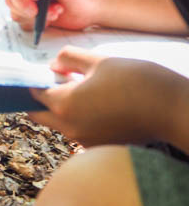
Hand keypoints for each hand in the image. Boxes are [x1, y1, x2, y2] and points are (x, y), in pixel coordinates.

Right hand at [4, 0, 101, 31]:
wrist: (92, 6)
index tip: (35, 9)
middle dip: (29, 10)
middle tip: (52, 12)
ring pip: (14, 11)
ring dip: (36, 18)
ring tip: (57, 11)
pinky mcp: (27, 10)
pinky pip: (21, 21)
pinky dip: (37, 24)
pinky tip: (52, 17)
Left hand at [28, 46, 188, 147]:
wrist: (171, 109)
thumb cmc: (136, 81)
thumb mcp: (99, 61)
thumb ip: (68, 59)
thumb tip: (53, 65)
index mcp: (64, 104)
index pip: (35, 92)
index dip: (36, 79)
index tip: (42, 71)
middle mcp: (69, 127)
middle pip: (39, 114)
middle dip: (39, 99)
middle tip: (52, 82)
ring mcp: (84, 140)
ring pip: (58, 124)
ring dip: (60, 109)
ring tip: (79, 89)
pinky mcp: (99, 146)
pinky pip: (77, 132)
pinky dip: (78, 119)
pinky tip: (95, 104)